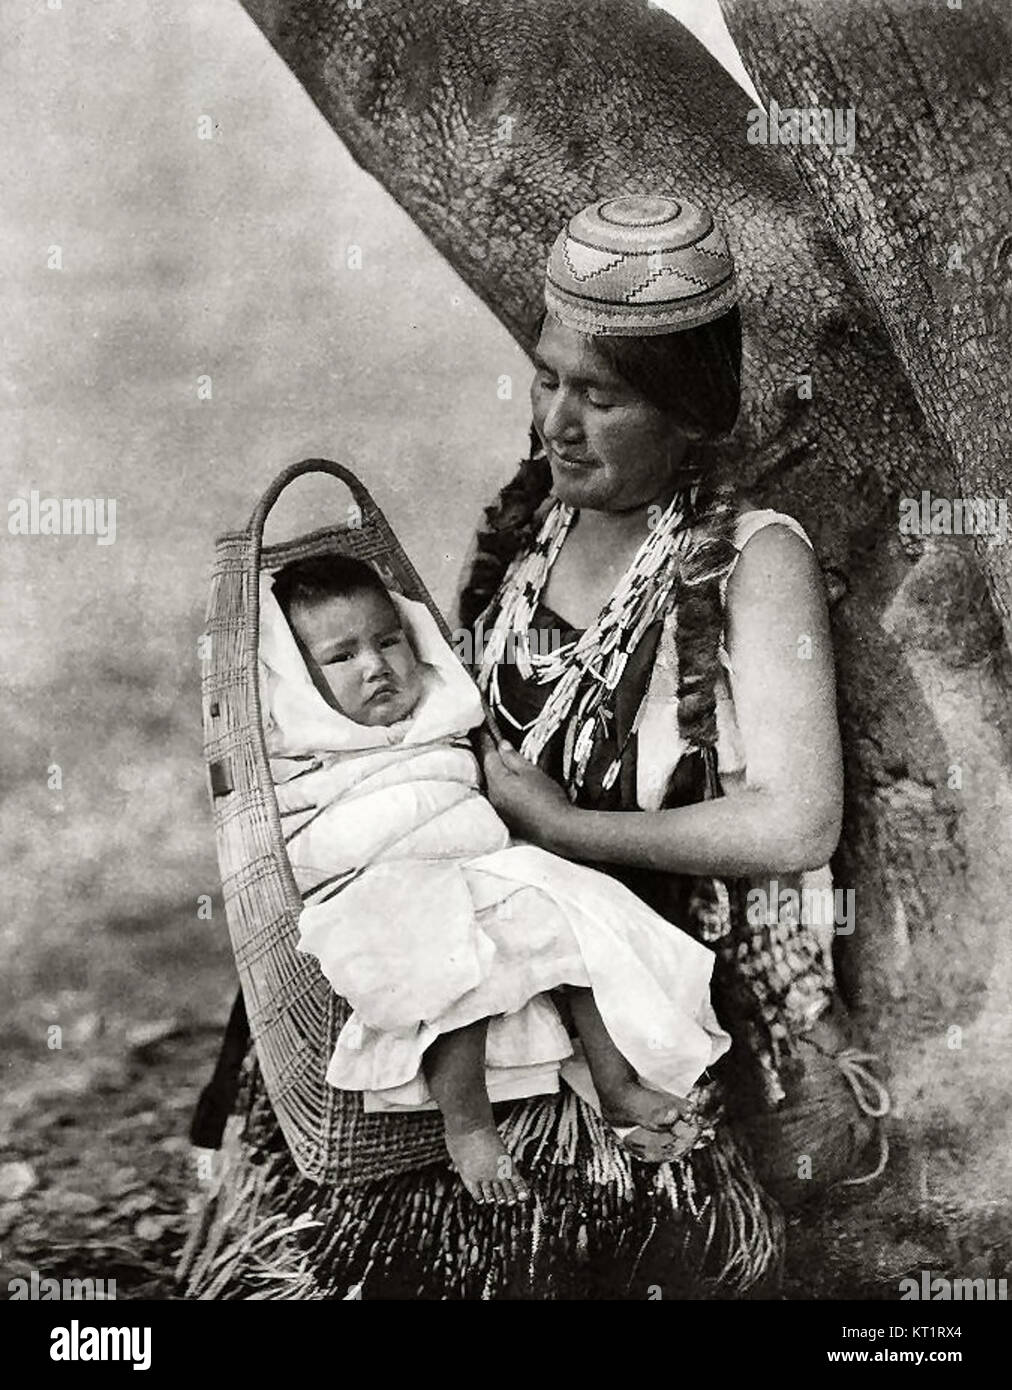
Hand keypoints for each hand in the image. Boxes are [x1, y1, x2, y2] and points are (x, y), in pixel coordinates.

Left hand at [480, 733, 571, 850]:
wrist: (558, 829)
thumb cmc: (548, 798)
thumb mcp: (531, 771)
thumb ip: (513, 757)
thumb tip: (501, 745)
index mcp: (496, 781)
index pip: (487, 755)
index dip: (486, 739)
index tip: (485, 727)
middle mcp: (492, 796)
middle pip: (487, 769)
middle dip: (489, 755)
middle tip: (493, 740)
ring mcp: (498, 809)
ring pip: (492, 783)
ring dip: (496, 770)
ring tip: (503, 758)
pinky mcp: (506, 818)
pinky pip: (499, 795)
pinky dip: (502, 784)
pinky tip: (511, 781)